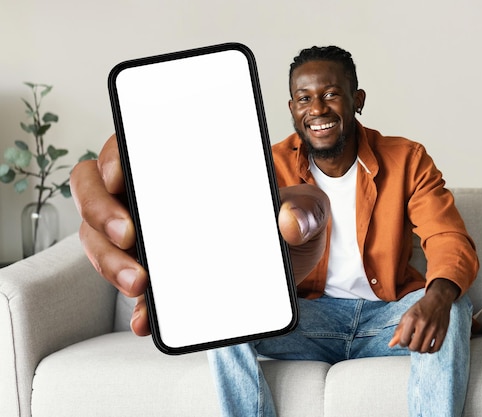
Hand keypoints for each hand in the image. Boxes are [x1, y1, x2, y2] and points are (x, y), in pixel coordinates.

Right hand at [70, 134, 329, 335]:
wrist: (292, 262)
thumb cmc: (287, 222)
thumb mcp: (305, 210)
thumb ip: (306, 209)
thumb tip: (289, 222)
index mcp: (181, 168)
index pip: (128, 147)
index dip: (112, 157)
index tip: (121, 175)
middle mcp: (155, 198)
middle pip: (96, 193)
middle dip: (101, 213)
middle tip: (129, 236)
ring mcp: (150, 237)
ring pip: (101, 240)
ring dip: (110, 262)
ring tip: (141, 284)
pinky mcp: (159, 276)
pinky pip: (131, 286)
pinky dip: (134, 305)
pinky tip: (145, 318)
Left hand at [388, 279, 459, 352]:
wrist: (438, 300)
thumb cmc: (421, 308)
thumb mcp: (407, 316)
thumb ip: (398, 330)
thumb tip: (391, 344)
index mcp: (412, 318)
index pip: (403, 341)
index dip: (402, 343)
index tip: (404, 341)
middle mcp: (423, 324)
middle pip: (414, 347)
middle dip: (411, 347)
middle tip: (412, 342)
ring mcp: (434, 329)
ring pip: (424, 350)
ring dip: (420, 349)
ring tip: (419, 343)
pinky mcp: (443, 332)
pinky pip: (436, 349)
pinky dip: (430, 350)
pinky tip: (428, 345)